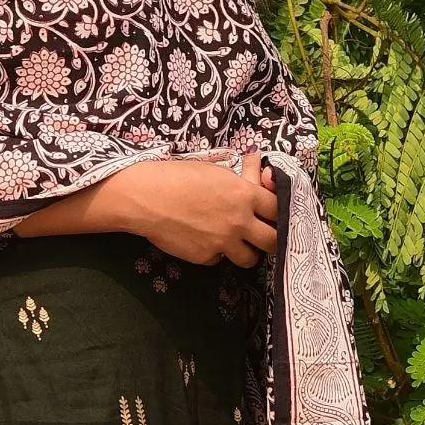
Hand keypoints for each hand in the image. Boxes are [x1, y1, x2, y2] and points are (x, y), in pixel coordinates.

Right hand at [17, 155, 277, 266]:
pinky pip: (219, 259)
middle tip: (262, 236)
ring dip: (245, 251)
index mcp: (245, 194)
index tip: (272, 214)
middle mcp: (240, 221)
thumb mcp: (214, 167)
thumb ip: (242, 173)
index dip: (277, 212)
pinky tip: (202, 240)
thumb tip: (259, 165)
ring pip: (250, 258)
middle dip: (271, 239)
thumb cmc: (178, 175)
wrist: (146, 197)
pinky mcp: (205, 257)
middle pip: (273, 240)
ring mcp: (223, 242)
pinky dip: (215, 253)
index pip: (278, 209)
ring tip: (234, 243)